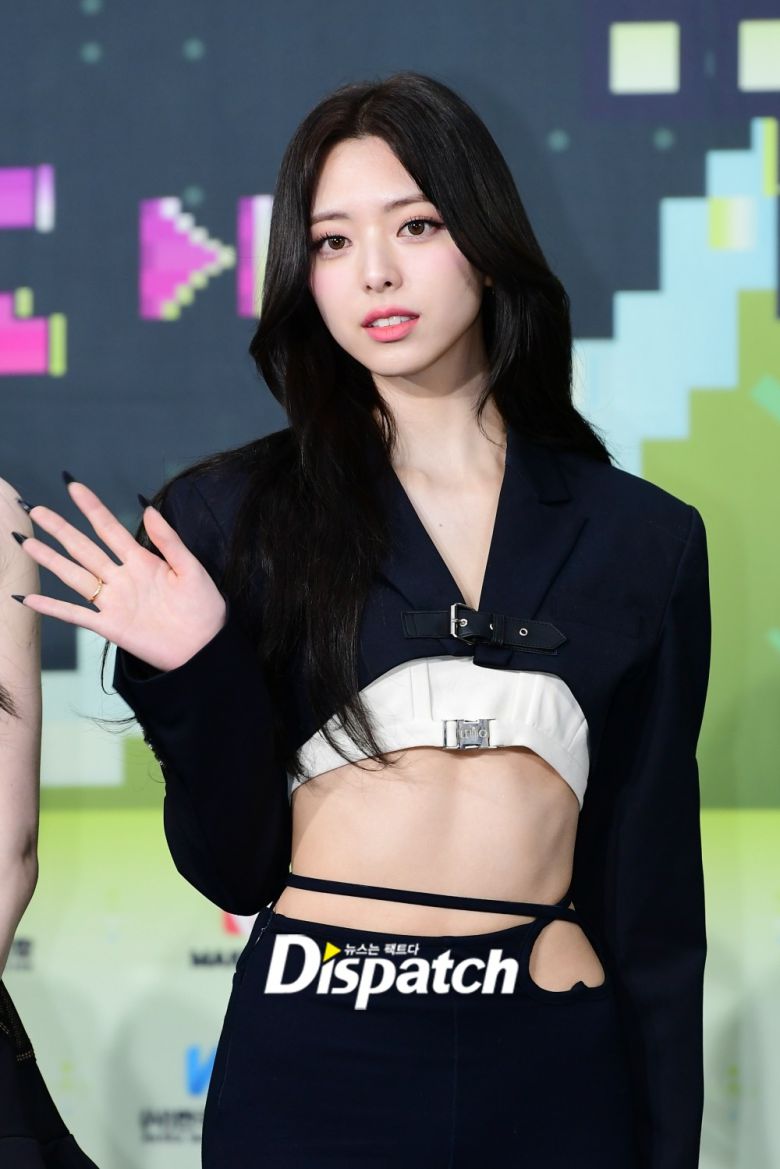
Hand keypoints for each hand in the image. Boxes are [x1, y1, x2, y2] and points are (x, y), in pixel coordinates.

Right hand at [12, 479, 226, 672]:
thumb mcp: (190, 568)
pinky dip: (52, 607)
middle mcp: (122, 578)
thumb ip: (169, 541)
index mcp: (142, 561)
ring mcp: (114, 601)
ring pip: (74, 576)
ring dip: (51, 560)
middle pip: (84, 549)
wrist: (206, 646)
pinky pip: (75, 615)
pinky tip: (30, 598)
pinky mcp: (110, 626)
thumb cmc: (204, 607)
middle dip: (61, 529)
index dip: (92, 508)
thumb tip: (149, 508)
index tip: (74, 487)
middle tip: (38, 510)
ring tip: (27, 543)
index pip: (110, 529)